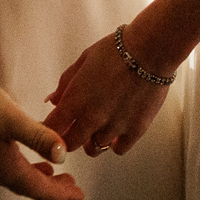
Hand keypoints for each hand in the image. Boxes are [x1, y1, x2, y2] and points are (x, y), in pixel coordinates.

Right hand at [0, 71, 82, 199]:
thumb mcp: (13, 119)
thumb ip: (39, 137)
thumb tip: (63, 157)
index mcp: (7, 168)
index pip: (41, 190)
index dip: (62, 194)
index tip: (80, 196)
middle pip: (30, 188)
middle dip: (53, 189)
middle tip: (72, 187)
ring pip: (18, 179)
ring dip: (38, 179)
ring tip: (54, 174)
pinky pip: (7, 169)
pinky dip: (24, 168)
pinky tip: (25, 155)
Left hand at [43, 30, 174, 159]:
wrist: (150, 50)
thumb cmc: (116, 50)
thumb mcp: (84, 59)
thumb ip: (66, 83)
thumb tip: (53, 100)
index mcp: (75, 99)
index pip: (51, 128)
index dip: (48, 130)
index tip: (51, 128)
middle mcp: (92, 117)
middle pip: (70, 144)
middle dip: (67, 138)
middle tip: (73, 129)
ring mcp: (114, 126)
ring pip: (94, 149)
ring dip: (92, 140)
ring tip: (98, 127)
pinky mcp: (135, 130)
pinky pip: (119, 149)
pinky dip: (115, 143)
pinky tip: (116, 130)